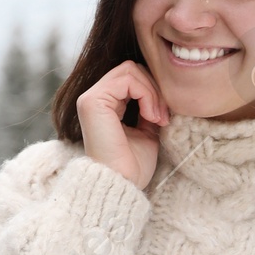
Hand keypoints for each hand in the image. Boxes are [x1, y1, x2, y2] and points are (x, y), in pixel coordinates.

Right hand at [76, 60, 168, 190]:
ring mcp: (90, 98)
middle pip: (131, 69)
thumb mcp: (147, 130)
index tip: (164, 118)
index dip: (153, 90)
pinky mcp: (93, 101)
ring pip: (130, 70)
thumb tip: (164, 88)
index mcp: (104, 104)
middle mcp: (94, 98)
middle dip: (154, 89)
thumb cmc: (133, 165)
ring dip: (152, 92)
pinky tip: (150, 117)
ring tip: (158, 119)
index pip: (132, 77)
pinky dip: (146, 94)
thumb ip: (149, 107)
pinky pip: (127, 79)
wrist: (123, 185)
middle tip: (163, 117)